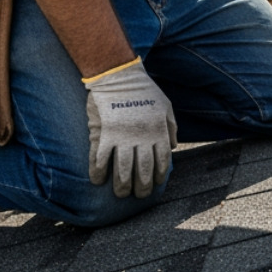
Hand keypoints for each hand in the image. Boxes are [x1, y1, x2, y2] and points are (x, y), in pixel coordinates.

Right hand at [82, 57, 177, 198]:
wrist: (119, 75)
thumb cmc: (144, 90)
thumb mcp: (166, 106)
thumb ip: (171, 127)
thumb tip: (174, 146)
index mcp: (158, 131)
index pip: (162, 160)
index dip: (158, 175)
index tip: (155, 185)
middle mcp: (142, 137)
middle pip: (143, 169)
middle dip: (141, 186)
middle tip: (138, 196)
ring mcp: (122, 136)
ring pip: (123, 168)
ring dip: (121, 184)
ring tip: (120, 194)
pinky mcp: (104, 133)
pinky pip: (100, 158)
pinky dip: (98, 172)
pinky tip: (97, 181)